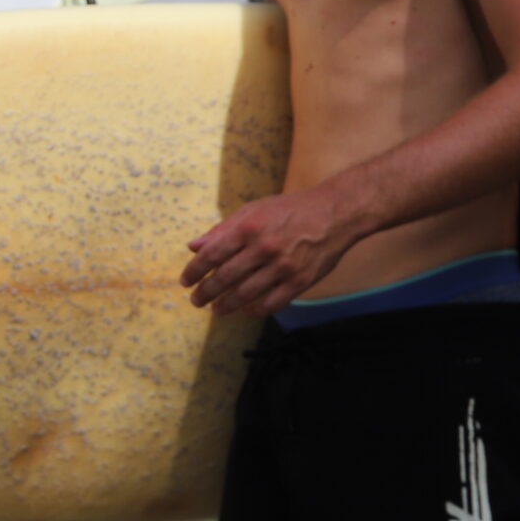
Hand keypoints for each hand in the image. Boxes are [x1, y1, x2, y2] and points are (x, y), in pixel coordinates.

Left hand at [181, 186, 357, 317]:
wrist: (334, 213)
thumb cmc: (289, 210)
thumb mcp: (252, 210)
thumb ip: (222, 230)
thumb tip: (193, 246)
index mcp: (249, 227)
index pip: (212, 254)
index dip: (195, 270)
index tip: (185, 281)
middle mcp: (264, 248)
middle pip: (225, 277)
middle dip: (206, 292)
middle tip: (196, 301)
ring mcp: (283, 266)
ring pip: (246, 294)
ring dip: (226, 305)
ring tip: (216, 309)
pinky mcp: (300, 281)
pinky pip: (272, 303)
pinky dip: (254, 310)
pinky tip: (245, 310)